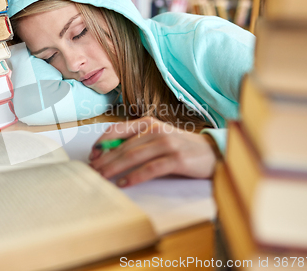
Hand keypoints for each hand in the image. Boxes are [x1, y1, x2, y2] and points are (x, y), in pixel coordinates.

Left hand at [88, 117, 219, 187]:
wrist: (214, 152)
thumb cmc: (182, 146)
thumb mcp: (158, 137)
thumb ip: (137, 141)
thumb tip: (110, 153)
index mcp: (148, 122)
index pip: (117, 130)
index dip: (102, 143)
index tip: (92, 155)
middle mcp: (156, 130)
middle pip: (123, 146)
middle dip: (105, 160)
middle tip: (92, 171)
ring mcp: (167, 144)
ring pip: (133, 156)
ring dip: (115, 168)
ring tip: (102, 178)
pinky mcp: (176, 159)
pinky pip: (150, 169)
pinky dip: (135, 177)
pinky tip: (124, 183)